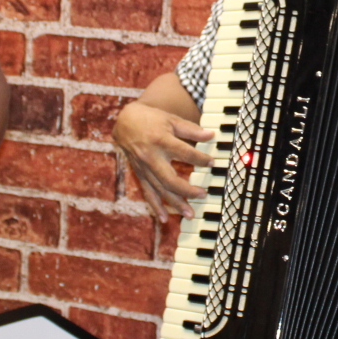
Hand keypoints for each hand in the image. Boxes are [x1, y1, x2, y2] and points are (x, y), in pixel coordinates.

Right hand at [112, 100, 213, 219]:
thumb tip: (210, 136)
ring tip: (190, 214)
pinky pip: (148, 193)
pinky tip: (164, 219)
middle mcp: (151, 157)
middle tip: (203, 194)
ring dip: (175, 203)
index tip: (212, 162)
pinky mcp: (140, 175)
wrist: (125, 122)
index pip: (184, 152)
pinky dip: (156, 207)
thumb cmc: (151, 119)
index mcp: (161, 140)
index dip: (200, 159)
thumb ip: (191, 129)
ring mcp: (144, 168)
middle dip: (187, 190)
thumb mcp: (171, 120)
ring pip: (160, 190)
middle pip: (169, 179)